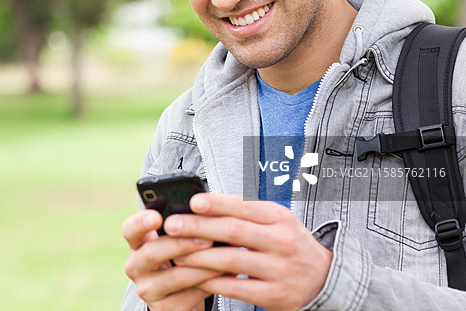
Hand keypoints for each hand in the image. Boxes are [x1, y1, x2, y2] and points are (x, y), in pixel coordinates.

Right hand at [121, 208, 220, 309]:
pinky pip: (191, 295)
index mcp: (137, 242)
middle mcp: (136, 266)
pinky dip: (211, 282)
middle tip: (208, 238)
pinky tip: (228, 274)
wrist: (183, 297)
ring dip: (204, 265)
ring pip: (176, 276)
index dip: (140, 222)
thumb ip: (182, 224)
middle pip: (152, 252)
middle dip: (182, 243)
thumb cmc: (182, 257)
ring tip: (227, 255)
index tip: (157, 217)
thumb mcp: (176, 240)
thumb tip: (207, 208)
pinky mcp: (163, 309)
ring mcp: (148, 289)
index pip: (130, 229)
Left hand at [163, 194, 331, 310]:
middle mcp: (281, 241)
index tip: (192, 202)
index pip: (243, 207)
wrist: (324, 279)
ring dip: (199, 257)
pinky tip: (196, 277)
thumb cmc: (289, 244)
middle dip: (198, 227)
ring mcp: (279, 270)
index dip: (216, 203)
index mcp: (279, 217)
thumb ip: (244, 213)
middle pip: (233, 231)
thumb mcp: (275, 221)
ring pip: (231, 261)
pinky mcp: (275, 295)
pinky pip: (236, 287)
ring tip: (178, 253)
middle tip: (172, 225)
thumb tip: (201, 205)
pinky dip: (213, 282)